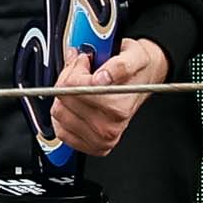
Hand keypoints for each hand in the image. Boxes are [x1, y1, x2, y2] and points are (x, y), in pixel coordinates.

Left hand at [53, 35, 168, 157]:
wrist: (144, 80)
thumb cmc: (137, 69)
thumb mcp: (134, 56)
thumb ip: (119, 66)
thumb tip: (102, 78)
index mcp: (119, 108)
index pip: (74, 88)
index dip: (76, 68)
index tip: (86, 62)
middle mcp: (110, 128)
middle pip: (63, 99)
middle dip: (69, 79)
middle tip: (85, 73)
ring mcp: (100, 140)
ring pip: (58, 113)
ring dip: (65, 97)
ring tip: (84, 88)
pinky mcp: (90, 146)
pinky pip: (60, 130)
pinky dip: (64, 114)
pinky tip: (78, 104)